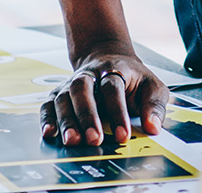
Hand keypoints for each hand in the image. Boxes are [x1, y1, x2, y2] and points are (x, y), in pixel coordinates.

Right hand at [40, 45, 168, 147]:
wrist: (109, 59)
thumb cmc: (132, 78)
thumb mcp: (152, 86)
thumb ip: (154, 106)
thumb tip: (153, 127)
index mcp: (114, 69)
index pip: (112, 88)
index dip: (117, 112)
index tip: (122, 135)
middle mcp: (89, 75)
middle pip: (82, 89)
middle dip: (87, 115)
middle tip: (94, 139)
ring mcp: (71, 84)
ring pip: (63, 98)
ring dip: (66, 120)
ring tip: (72, 141)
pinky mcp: (59, 95)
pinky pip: (48, 105)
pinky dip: (47, 119)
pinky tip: (49, 133)